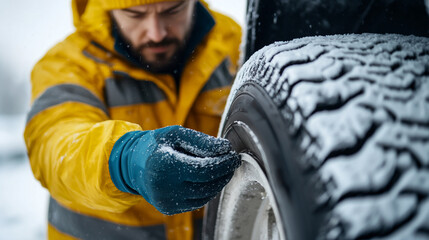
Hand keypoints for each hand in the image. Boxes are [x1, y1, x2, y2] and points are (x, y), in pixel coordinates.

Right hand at [109, 125, 240, 214]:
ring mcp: (166, 201)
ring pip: (205, 196)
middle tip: (231, 162)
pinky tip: (207, 179)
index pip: (205, 169)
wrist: (133, 165)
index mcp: (164, 165)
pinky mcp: (168, 209)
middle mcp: (164, 187)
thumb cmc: (157, 145)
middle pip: (207, 184)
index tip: (234, 156)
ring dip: (217, 183)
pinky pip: (196, 202)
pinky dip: (206, 191)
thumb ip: (201, 140)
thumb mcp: (176, 134)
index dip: (224, 164)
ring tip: (221, 169)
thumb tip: (225, 148)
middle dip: (224, 173)